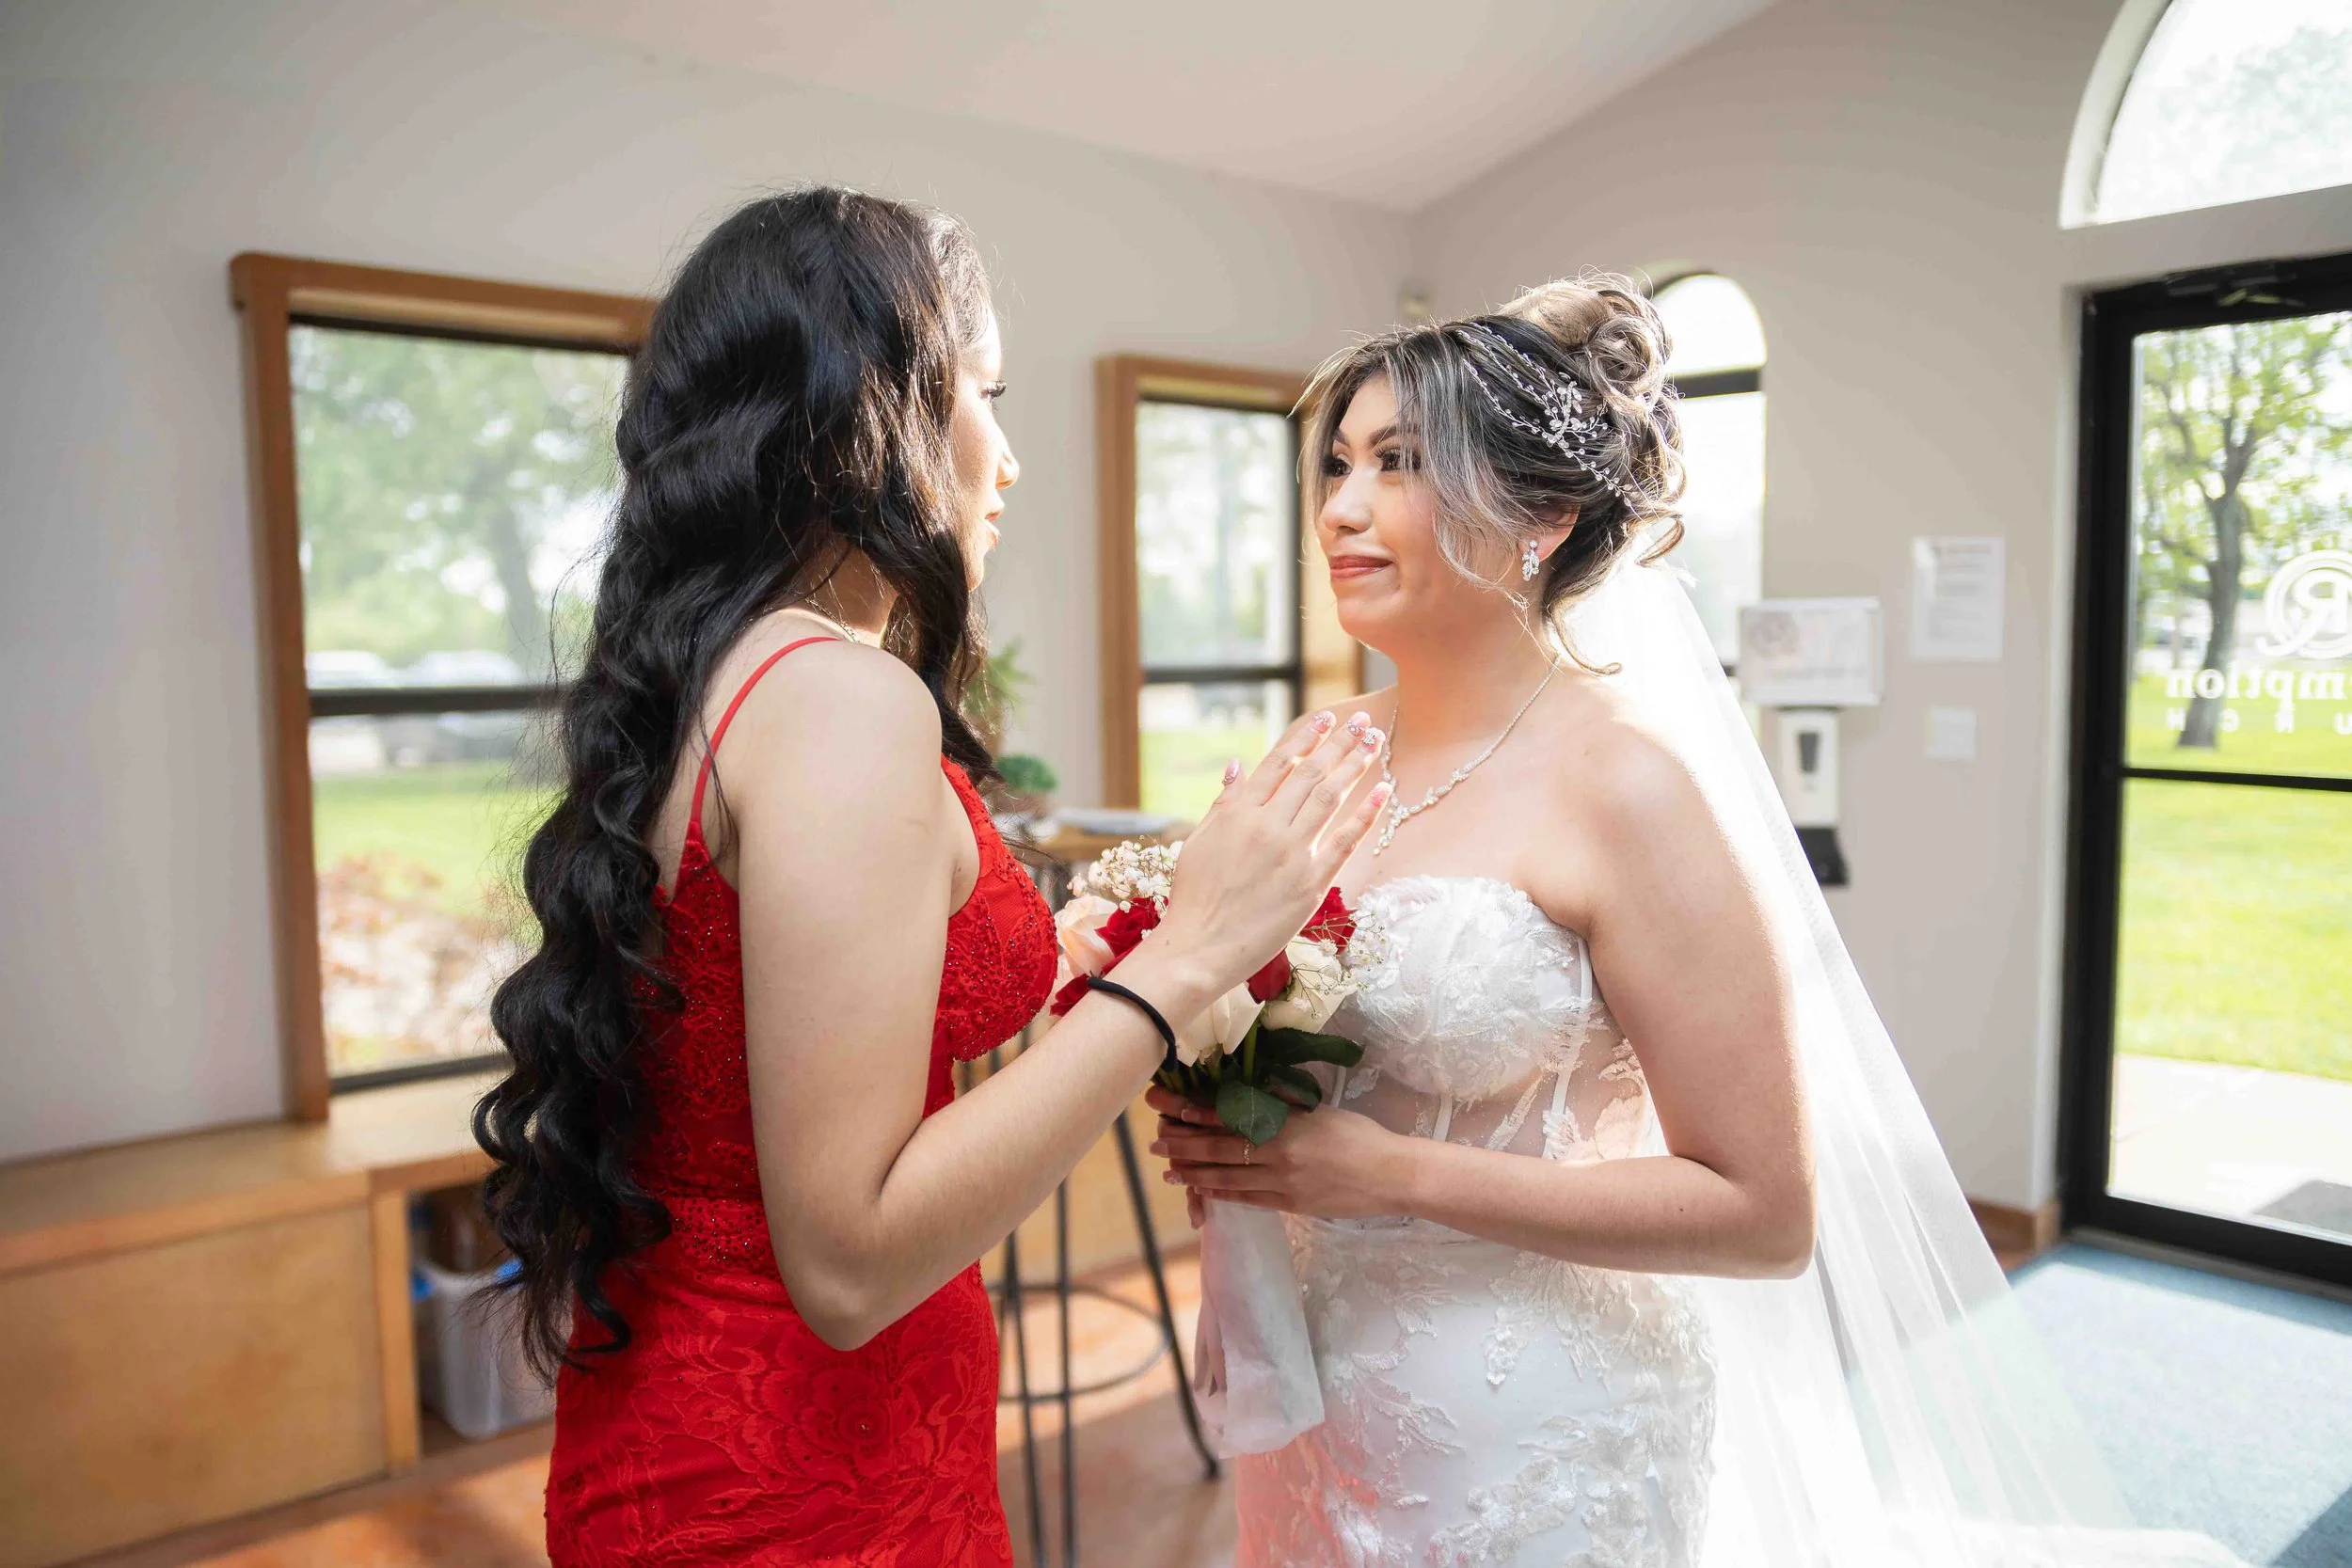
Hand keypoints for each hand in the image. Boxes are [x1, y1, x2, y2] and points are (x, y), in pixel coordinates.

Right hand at [1139, 710, 1388, 1007]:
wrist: (1199, 947)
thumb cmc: (1194, 897)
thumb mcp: (1200, 840)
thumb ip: (1223, 801)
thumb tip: (1238, 763)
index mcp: (1238, 811)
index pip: (1279, 761)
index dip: (1305, 736)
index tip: (1326, 715)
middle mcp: (1267, 825)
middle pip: (1311, 773)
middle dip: (1339, 743)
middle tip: (1363, 722)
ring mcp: (1291, 852)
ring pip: (1330, 797)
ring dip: (1355, 766)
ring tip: (1374, 743)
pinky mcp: (1311, 882)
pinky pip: (1344, 840)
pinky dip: (1365, 812)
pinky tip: (1383, 790)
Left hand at [1146, 1084, 1408, 1220]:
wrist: (1391, 1176)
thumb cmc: (1360, 1136)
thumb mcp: (1320, 1110)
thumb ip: (1284, 1104)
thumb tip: (1249, 1093)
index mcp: (1285, 1122)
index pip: (1227, 1115)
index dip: (1193, 1111)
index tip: (1167, 1106)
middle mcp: (1277, 1152)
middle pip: (1217, 1148)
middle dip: (1182, 1144)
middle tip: (1156, 1141)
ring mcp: (1281, 1182)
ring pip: (1225, 1177)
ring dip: (1193, 1173)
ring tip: (1168, 1169)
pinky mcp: (1288, 1205)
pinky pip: (1245, 1199)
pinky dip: (1220, 1194)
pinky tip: (1202, 1190)